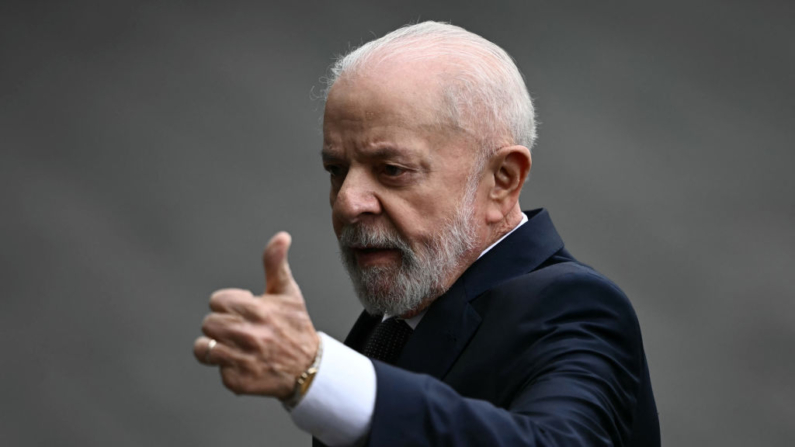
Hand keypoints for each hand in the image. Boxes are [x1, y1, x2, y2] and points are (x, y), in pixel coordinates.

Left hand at [193, 232, 318, 399]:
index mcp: (257, 310)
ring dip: (215, 347)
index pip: (216, 301)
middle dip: (221, 324)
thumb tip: (281, 237)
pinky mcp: (238, 381)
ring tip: (232, 346)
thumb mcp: (288, 293)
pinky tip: (244, 363)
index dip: (227, 304)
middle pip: (208, 323)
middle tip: (238, 328)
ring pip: (203, 348)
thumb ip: (276, 263)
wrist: (310, 368)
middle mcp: (249, 335)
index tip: (243, 310)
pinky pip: (216, 370)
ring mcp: (243, 360)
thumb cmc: (296, 327)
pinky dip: (227, 368)